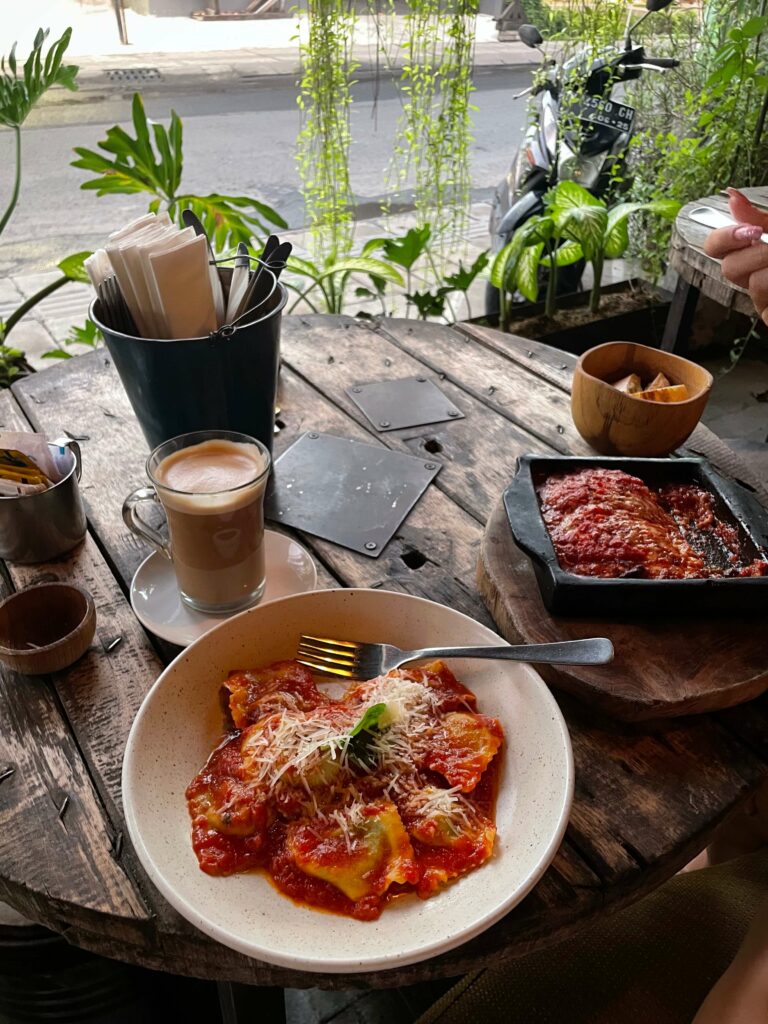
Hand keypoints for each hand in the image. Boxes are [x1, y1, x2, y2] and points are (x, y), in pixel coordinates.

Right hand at [703, 188, 767, 324]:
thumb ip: (756, 217)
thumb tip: (730, 194)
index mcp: (755, 252)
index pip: (718, 247)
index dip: (724, 238)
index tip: (750, 231)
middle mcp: (755, 275)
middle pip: (726, 265)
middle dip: (752, 252)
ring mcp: (762, 298)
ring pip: (739, 276)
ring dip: (764, 259)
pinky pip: (757, 290)